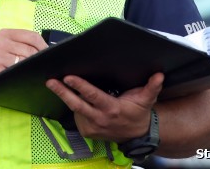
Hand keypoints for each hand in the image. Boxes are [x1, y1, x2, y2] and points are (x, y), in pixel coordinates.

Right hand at [0, 29, 47, 102]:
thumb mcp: (2, 47)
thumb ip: (19, 45)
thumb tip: (44, 51)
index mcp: (5, 33)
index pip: (32, 36)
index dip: (44, 46)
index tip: (49, 55)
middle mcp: (2, 41)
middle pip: (31, 49)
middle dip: (40, 60)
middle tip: (44, 67)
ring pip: (26, 60)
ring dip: (33, 68)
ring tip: (34, 73)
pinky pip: (17, 70)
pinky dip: (23, 74)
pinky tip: (24, 78)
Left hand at [45, 72, 163, 141]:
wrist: (137, 135)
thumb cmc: (138, 113)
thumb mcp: (146, 99)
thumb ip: (152, 87)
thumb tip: (158, 75)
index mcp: (111, 108)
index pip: (92, 95)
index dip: (80, 86)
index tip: (68, 77)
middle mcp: (100, 119)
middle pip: (76, 104)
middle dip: (62, 92)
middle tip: (50, 81)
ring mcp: (92, 127)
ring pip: (75, 110)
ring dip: (67, 98)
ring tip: (58, 86)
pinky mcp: (87, 132)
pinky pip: (76, 117)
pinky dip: (74, 108)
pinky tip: (74, 99)